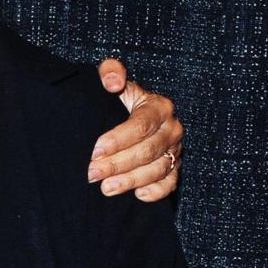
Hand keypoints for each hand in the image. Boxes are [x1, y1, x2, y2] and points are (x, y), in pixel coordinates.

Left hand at [91, 59, 182, 200]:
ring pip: (158, 169)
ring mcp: (175, 150)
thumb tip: (113, 82)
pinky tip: (138, 196)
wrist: (130, 115)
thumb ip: (110, 71)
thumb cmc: (118, 98)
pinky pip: (170, 183)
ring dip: (131, 181)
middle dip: (118, 164)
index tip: (95, 151)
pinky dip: (156, 192)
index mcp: (159, 106)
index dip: (118, 140)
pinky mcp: (174, 168)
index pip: (141, 125)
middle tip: (92, 174)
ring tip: (105, 189)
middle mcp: (172, 128)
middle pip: (148, 150)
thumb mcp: (112, 79)